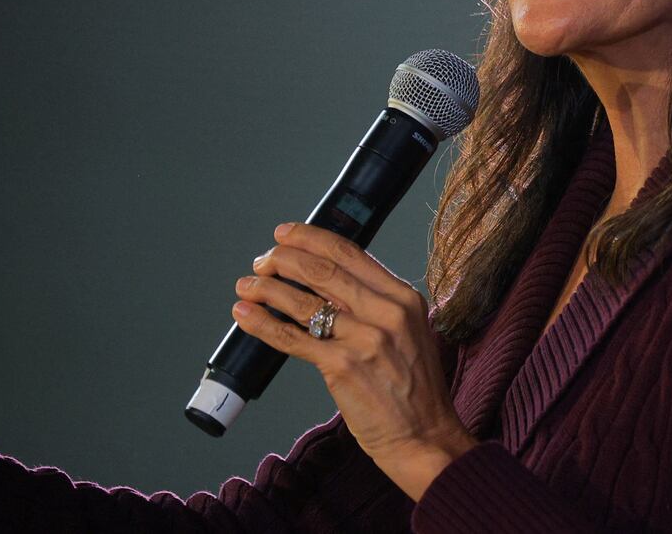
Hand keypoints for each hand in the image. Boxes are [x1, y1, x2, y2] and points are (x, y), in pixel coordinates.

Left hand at [233, 223, 478, 500]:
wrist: (425, 436)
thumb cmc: (414, 388)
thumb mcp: (408, 331)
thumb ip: (375, 303)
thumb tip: (326, 279)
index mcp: (403, 297)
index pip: (349, 252)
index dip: (309, 238)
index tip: (284, 234)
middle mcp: (386, 312)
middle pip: (321, 270)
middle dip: (282, 260)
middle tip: (261, 262)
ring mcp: (364, 339)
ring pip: (302, 301)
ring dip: (266, 288)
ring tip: (246, 286)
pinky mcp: (341, 367)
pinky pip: (292, 338)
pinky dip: (263, 323)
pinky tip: (245, 314)